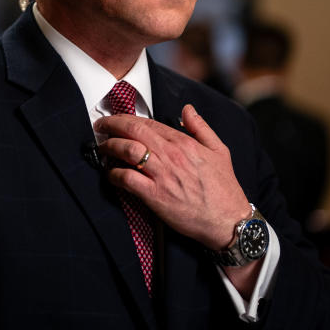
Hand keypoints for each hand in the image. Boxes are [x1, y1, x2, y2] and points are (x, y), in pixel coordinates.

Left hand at [95, 104, 251, 250]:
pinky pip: (127, 179)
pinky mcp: (155, 196)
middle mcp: (171, 155)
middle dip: (113, 124)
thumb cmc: (224, 188)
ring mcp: (162, 175)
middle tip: (101, 124)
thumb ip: (201, 127)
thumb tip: (187, 108)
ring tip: (102, 146)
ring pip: (127, 150)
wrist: (228, 221)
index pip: (149, 122)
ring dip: (110, 146)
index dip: (129, 118)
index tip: (118, 118)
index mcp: (184, 143)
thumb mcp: (219, 151)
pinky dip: (114, 174)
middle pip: (134, 131)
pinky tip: (109, 174)